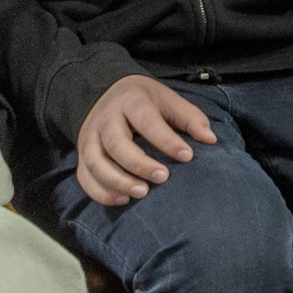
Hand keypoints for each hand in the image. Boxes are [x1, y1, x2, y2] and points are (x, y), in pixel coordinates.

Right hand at [76, 75, 218, 206]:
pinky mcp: (82, 154)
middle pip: (116, 143)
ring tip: (142, 193)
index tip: (187, 156)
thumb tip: (210, 139)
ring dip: (117, 182)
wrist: (105, 92)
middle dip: (139, 164)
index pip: (146, 120)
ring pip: (96, 163)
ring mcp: (90, 137)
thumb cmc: (143, 101)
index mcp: (130, 101)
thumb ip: (189, 118)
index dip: (166, 140)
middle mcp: (106, 119)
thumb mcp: (167, 99)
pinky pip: (85, 177)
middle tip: (163, 178)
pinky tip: (123, 200)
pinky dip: (101, 192)